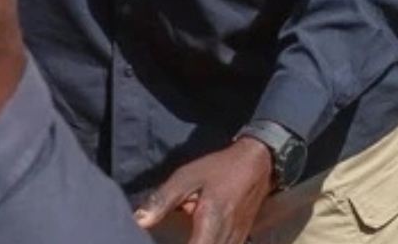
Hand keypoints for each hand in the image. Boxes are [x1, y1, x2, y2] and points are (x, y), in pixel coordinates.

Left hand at [133, 139, 273, 243]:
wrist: (260, 163)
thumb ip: (162, 200)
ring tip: (188, 239)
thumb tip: (137, 221)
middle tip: (174, 240)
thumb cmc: (220, 168)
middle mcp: (226, 236)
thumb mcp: (187, 177)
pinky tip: (202, 240)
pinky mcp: (241, 239)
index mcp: (211, 221)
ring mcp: (237, 240)